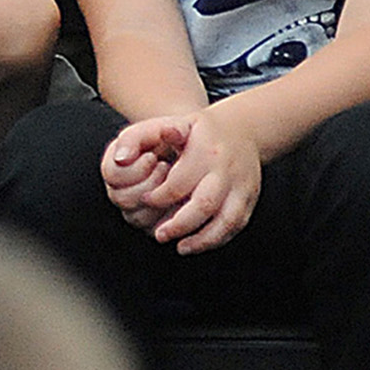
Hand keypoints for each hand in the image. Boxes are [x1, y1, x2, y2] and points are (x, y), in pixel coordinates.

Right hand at [101, 120, 177, 231]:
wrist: (197, 151)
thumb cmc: (177, 140)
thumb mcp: (157, 129)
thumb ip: (135, 137)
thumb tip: (122, 158)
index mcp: (116, 167)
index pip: (112, 175)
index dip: (136, 169)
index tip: (152, 157)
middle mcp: (120, 191)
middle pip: (121, 199)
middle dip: (150, 183)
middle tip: (165, 169)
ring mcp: (135, 211)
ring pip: (137, 218)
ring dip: (161, 200)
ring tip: (174, 183)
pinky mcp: (154, 227)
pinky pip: (156, 230)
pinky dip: (172, 217)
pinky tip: (182, 200)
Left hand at [144, 109, 261, 254]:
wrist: (241, 128)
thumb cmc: (196, 130)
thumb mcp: (164, 123)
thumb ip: (135, 138)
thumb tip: (119, 158)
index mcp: (205, 151)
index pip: (179, 183)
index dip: (159, 197)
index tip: (146, 201)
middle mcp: (227, 169)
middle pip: (204, 204)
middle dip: (180, 224)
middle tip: (160, 234)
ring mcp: (243, 185)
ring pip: (226, 220)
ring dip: (202, 239)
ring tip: (181, 247)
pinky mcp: (250, 197)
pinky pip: (237, 224)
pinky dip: (218, 238)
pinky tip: (199, 243)